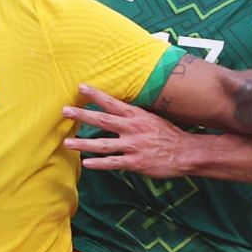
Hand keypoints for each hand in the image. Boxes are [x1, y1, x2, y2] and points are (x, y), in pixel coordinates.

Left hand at [63, 90, 196, 177]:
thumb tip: (119, 111)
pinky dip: (99, 163)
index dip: (96, 95)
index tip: (80, 87)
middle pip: (102, 120)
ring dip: (83, 144)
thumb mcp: (153, 119)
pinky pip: (113, 163)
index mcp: (136, 116)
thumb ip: (135, 116)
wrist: (186, 152)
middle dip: (82, 116)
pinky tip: (86, 163)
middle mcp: (132, 129)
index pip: (112, 103)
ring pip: (103, 145)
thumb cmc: (169, 135)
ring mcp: (133, 146)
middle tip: (65, 111)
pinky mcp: (135, 162)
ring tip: (67, 143)